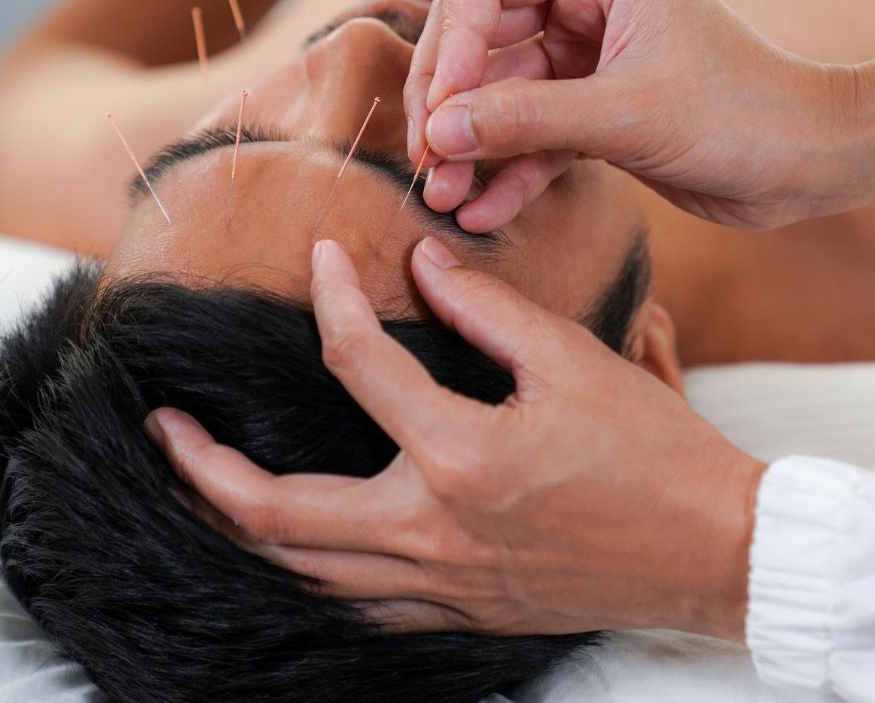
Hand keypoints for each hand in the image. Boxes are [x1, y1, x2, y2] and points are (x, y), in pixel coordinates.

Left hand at [145, 237, 766, 639]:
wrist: (716, 554)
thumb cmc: (658, 456)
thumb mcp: (579, 363)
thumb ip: (489, 310)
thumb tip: (421, 260)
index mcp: (462, 457)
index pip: (359, 364)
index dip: (332, 298)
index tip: (318, 259)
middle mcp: (433, 532)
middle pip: (276, 510)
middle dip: (203, 467)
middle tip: (158, 427)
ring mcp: (441, 586)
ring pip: (302, 570)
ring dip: (237, 526)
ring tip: (197, 487)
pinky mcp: (459, 615)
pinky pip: (353, 604)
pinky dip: (305, 573)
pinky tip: (288, 548)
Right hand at [406, 0, 874, 230]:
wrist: (811, 165)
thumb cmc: (743, 117)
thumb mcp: (628, 115)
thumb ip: (527, 120)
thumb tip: (439, 133)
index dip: (451, 38)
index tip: (444, 109)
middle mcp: (585, 5)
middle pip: (476, 37)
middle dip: (448, 101)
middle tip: (429, 161)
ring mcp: (587, 60)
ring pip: (497, 95)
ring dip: (469, 148)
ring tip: (444, 201)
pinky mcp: (595, 112)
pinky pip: (530, 135)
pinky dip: (508, 173)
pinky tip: (484, 216)